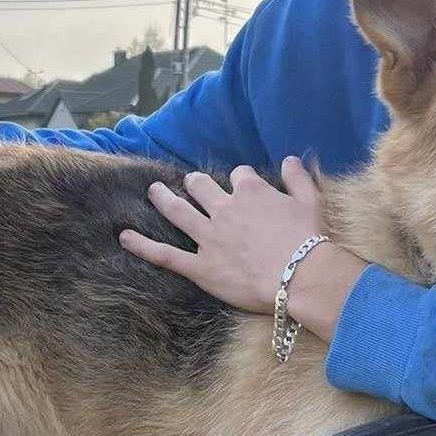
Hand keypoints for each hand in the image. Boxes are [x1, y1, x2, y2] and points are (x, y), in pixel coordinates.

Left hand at [117, 156, 319, 310]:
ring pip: (178, 211)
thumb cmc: (310, 241)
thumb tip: (292, 159)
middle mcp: (224, 209)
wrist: (300, 276)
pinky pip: (165, 255)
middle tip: (189, 183)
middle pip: (201, 186)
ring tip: (153, 191)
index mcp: (251, 191)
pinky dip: (142, 246)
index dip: (240, 182)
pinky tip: (124, 237)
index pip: (239, 176)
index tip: (243, 188)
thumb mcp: (311, 202)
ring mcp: (209, 238)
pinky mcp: (201, 267)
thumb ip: (299, 178)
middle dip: (195, 183)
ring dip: (163, 198)